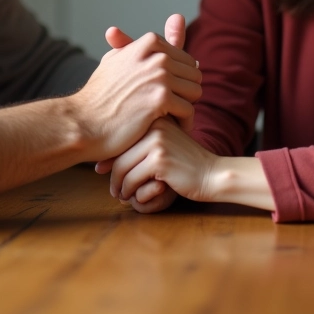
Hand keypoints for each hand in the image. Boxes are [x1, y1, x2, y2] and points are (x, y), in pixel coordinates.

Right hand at [70, 16, 201, 161]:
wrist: (82, 122)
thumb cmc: (100, 95)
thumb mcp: (117, 59)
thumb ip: (140, 44)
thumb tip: (175, 18)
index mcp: (148, 43)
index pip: (185, 59)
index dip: (179, 79)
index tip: (168, 94)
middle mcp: (156, 55)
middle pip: (194, 74)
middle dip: (185, 93)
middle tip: (171, 110)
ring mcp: (159, 76)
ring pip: (195, 91)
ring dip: (186, 108)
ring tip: (172, 120)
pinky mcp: (160, 99)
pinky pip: (189, 110)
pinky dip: (184, 123)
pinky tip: (170, 130)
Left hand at [97, 117, 217, 212]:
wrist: (213, 174)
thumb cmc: (185, 163)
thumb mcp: (163, 145)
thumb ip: (139, 145)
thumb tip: (101, 160)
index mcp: (155, 116)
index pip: (121, 136)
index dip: (109, 156)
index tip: (102, 170)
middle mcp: (155, 123)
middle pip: (119, 151)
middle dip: (112, 173)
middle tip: (112, 189)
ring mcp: (157, 140)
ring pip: (122, 166)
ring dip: (118, 185)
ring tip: (120, 195)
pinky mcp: (160, 159)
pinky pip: (132, 178)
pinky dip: (129, 191)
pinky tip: (132, 198)